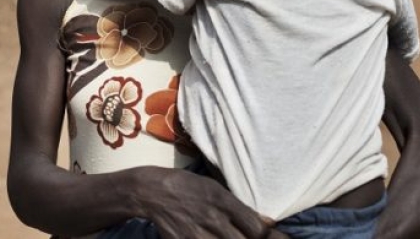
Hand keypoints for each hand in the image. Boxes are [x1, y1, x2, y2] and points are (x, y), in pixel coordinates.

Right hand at [139, 167, 270, 238]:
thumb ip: (239, 207)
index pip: (256, 229)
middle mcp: (213, 219)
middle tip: (238, 235)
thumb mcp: (214, 188)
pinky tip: (207, 237)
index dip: (262, 236)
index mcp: (222, 201)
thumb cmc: (186, 186)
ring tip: (221, 234)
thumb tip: (268, 224)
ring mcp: (197, 234)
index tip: (259, 235)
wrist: (151, 191)